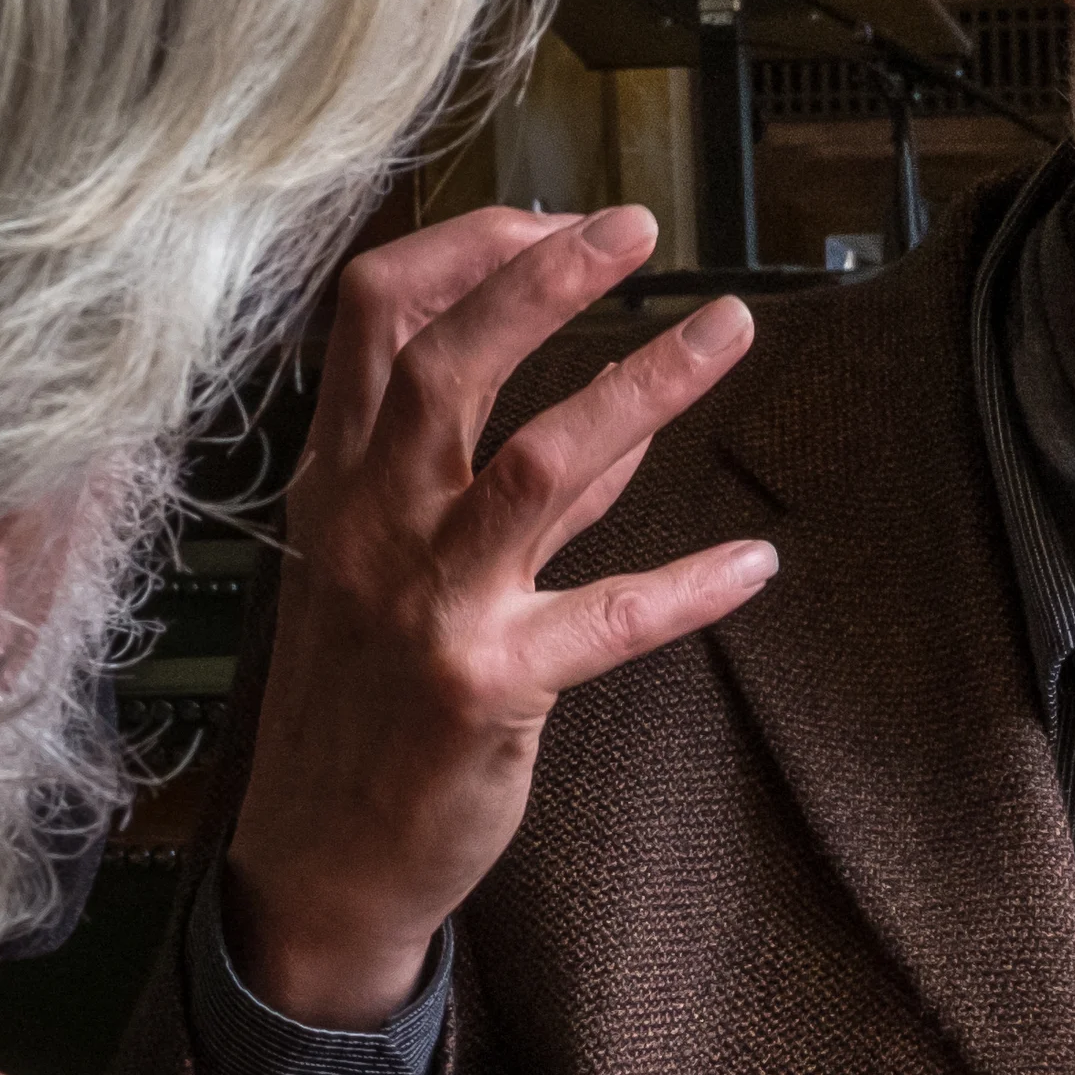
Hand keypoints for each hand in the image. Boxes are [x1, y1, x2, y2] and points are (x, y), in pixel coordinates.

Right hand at [227, 204, 774, 1029]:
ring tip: (728, 328)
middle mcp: (372, 521)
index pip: (376, 315)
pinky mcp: (486, 686)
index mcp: (340, 477)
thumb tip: (620, 419)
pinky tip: (755, 562)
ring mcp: (426, 602)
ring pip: (538, 464)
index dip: (469, 247)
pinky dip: (688, 586)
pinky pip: (606, 618)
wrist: (320, 857)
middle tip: (635, 226)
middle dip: (543, 277)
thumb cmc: (364, 697)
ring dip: (645, 386)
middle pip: (447, 361)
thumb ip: (505, 487)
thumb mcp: (401, 566)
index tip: (558, 216)